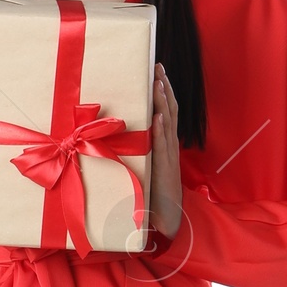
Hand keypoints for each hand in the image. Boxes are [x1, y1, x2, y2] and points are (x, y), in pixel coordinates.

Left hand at [147, 61, 181, 241]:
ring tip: (158, 83)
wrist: (168, 219)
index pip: (167, 113)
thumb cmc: (153, 196)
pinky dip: (161, 131)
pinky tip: (158, 117)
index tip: (158, 72)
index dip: (164, 92)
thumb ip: (138, 152)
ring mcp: (167, 158)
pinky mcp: (164, 170)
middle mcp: (169, 147)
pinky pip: (162, 147)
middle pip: (169, 111)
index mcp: (165, 145)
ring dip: (163, 103)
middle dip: (164, 88)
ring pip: (167, 125)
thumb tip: (117, 137)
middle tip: (158, 66)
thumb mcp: (145, 168)